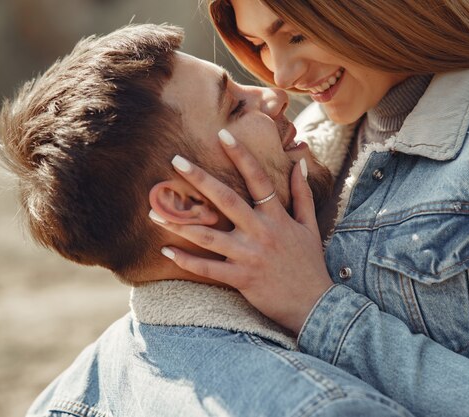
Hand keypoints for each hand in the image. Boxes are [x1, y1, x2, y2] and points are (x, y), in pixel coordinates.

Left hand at [151, 130, 333, 332]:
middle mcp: (261, 232)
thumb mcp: (310, 226)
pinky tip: (166, 252)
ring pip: (209, 236)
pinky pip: (209, 269)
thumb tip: (299, 163)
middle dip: (200, 179)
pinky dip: (187, 261)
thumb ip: (303, 194)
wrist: (314, 304)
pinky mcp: (241, 279)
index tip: (223, 135)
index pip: (259, 179)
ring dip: (180, 223)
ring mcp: (249, 256)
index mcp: (278, 217)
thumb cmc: (310, 263)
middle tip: (175, 160)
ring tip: (154, 212)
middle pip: (226, 200)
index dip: (241, 155)